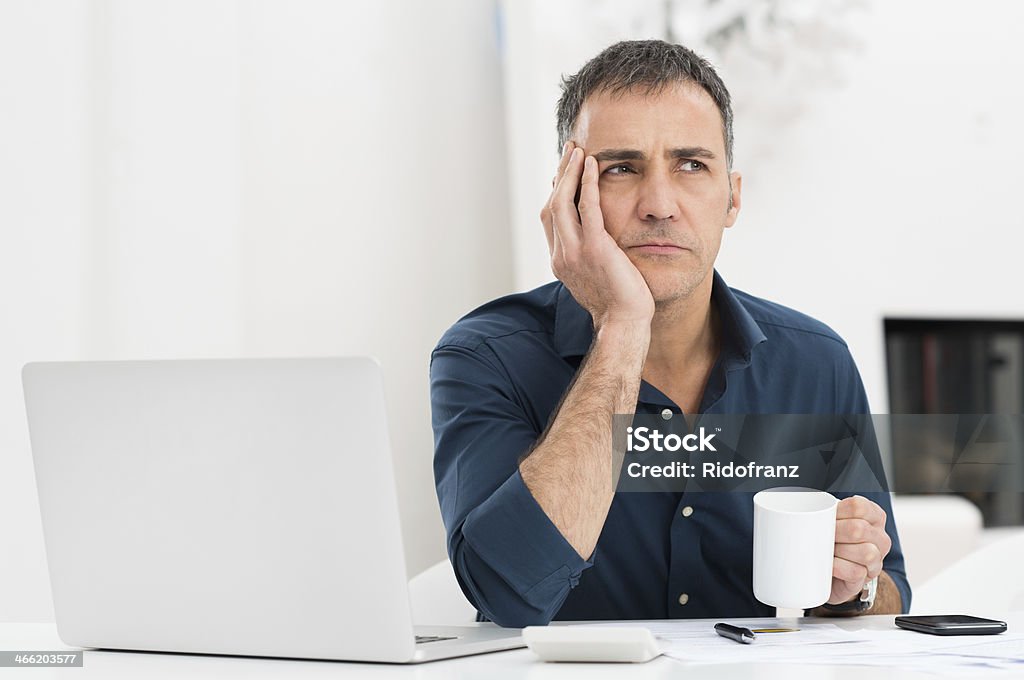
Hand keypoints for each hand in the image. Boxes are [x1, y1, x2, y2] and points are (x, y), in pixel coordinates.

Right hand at [540, 142, 654, 329]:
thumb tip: (595, 240)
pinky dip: (587, 182)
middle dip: (559, 176)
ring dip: (569, 172)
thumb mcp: (595, 277)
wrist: (623, 323)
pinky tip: (591, 164)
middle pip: (551, 205)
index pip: (550, 219)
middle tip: (569, 152)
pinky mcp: (594, 248)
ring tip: (578, 151)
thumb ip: (589, 256)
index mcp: (560, 261)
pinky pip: (587, 207)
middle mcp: (561, 255)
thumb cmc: (617, 304)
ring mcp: (574, 251)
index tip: (563, 173)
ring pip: (562, 202)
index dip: (555, 193)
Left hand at [828, 496, 891, 604]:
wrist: (827, 569)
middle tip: (821, 535)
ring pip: (865, 552)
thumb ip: (827, 513)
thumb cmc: (831, 539)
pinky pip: (856, 572)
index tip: (824, 517)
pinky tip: (828, 565)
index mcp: (873, 516)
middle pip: (859, 529)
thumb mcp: (831, 520)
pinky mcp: (866, 578)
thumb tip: (810, 515)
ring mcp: (877, 560)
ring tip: (826, 550)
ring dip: (839, 551)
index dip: (837, 512)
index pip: (859, 507)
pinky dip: (838, 568)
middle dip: (834, 532)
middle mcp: (880, 538)